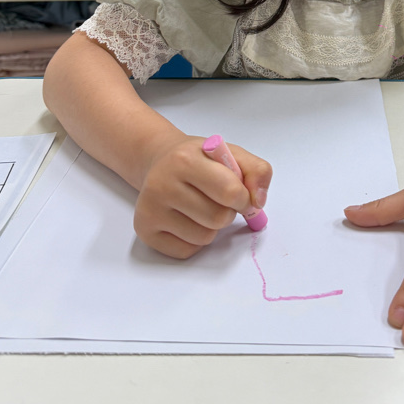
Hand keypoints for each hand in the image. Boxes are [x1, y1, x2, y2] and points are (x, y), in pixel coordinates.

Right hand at [134, 136, 271, 258]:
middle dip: (228, 212)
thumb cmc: (200, 159)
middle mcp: (161, 184)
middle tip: (218, 200)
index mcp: (185, 159)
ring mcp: (150, 209)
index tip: (241, 195)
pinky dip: (195, 240)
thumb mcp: (230, 153)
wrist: (160, 160)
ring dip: (212, 227)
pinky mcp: (145, 230)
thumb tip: (258, 202)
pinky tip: (186, 219)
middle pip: (218, 218)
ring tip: (201, 206)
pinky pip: (187, 250)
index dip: (244, 198)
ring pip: (204, 237)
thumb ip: (257, 171)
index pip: (230, 191)